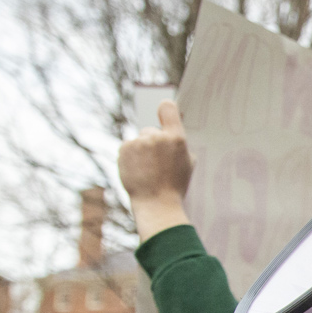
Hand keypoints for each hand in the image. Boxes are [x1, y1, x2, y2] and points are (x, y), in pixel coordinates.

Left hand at [117, 100, 194, 240]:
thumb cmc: (174, 186)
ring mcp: (139, 142)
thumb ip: (179, 145)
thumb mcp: (187, 164)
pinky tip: (136, 171)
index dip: (165, 109)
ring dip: (140, 151)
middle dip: (152, 143)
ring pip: (139, 141)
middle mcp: (157, 136)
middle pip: (151, 131)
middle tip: (156, 163)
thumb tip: (173, 133)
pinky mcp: (124, 148)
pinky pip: (127, 148)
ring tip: (147, 171)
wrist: (156, 203)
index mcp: (177, 138)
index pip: (168, 109)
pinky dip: (130, 157)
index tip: (164, 110)